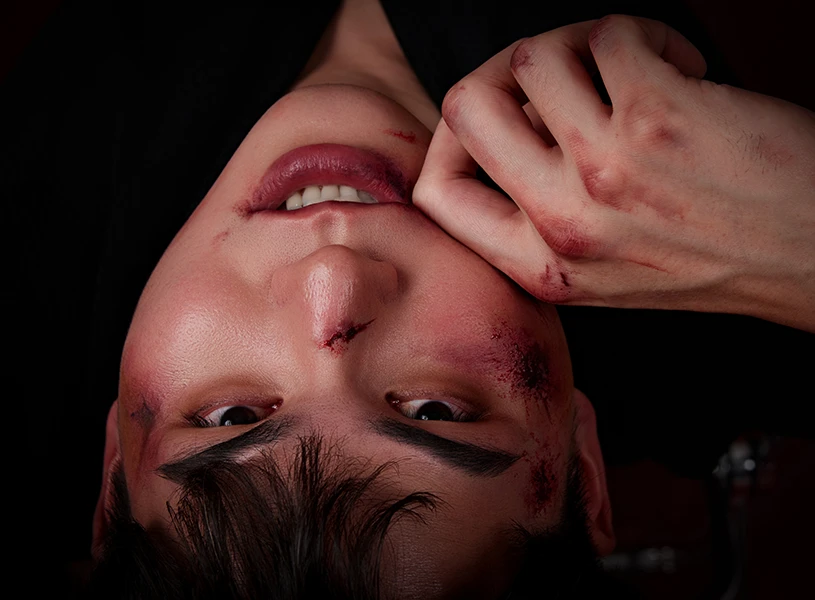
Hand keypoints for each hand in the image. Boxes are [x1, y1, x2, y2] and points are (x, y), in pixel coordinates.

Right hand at [414, 15, 814, 331]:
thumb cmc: (715, 254)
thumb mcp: (600, 270)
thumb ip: (534, 219)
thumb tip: (499, 125)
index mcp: (541, 267)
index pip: (434, 196)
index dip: (446, 143)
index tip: (487, 120)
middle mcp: (562, 224)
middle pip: (463, 108)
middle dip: (500, 74)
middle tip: (548, 77)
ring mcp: (604, 170)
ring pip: (533, 57)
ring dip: (579, 48)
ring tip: (628, 75)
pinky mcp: (656, 114)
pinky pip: (607, 33)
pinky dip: (643, 35)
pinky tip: (678, 69)